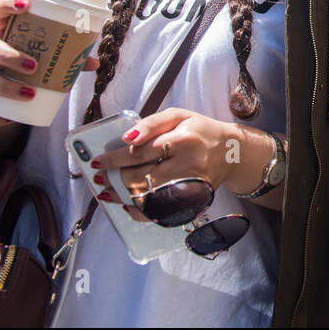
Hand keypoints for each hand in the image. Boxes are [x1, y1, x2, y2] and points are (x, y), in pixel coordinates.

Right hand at [0, 0, 99, 128]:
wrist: (8, 92)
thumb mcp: (47, 57)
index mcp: (3, 32)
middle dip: (8, 55)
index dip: (8, 5)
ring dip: (3, 86)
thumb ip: (69, 57)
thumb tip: (94, 62)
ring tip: (29, 94)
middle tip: (34, 66)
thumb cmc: (30, 64)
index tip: (27, 6)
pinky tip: (7, 118)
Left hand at [89, 108, 255, 220]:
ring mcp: (191, 187)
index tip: (97, 161)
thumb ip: (150, 123)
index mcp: (183, 140)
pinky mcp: (193, 201)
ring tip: (106, 193)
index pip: (140, 152)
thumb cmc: (200, 131)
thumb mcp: (178, 116)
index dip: (114, 159)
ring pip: (147, 198)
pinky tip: (127, 206)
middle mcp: (188, 165)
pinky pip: (161, 213)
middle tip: (99, 178)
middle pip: (140, 178)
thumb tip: (126, 139)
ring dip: (121, 197)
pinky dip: (140, 212)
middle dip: (114, 179)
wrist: (231, 152)